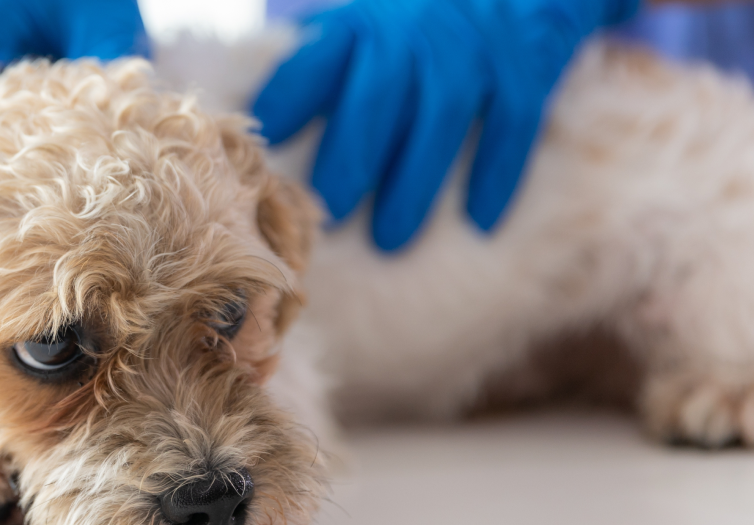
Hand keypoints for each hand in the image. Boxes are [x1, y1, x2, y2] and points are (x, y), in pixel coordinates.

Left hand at [251, 0, 640, 250]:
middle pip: (377, 96)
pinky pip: (511, 124)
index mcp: (362, 25)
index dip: (288, 102)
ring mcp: (471, 52)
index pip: (316, 62)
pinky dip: (496, 173)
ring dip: (415, 181)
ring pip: (442, 117)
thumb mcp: (363, 29)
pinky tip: (478, 221)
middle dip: (350, 157)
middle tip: (328, 213)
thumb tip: (261, 129)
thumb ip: (321, 69)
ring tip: (389, 238)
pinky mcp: (525, 70)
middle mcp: (414, 34)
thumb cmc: (414, 27)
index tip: (264, 147)